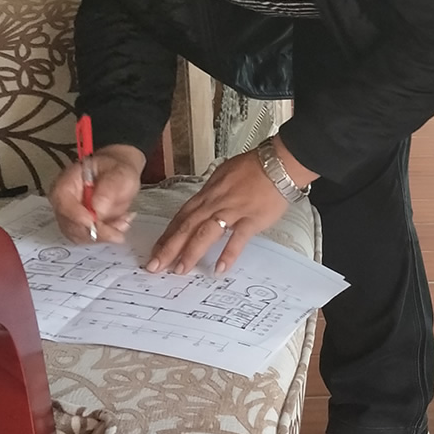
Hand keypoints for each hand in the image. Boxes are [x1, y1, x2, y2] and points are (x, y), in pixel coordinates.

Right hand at [49, 144, 144, 243]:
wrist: (120, 174)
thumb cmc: (117, 169)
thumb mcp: (120, 173)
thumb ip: (108, 189)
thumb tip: (97, 210)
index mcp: (66, 182)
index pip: (63, 203)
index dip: (76, 216)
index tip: (94, 222)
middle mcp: (63, 202)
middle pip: (70, 225)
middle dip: (96, 230)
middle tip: (120, 227)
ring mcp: (69, 217)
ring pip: (80, 236)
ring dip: (104, 234)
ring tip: (124, 220)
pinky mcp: (79, 227)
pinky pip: (89, 239)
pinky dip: (107, 235)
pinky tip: (120, 223)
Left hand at [146, 139, 315, 274]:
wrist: (278, 163)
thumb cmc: (254, 167)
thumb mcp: (224, 174)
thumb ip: (212, 193)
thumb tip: (201, 205)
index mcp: (208, 193)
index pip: (182, 216)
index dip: (167, 234)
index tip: (156, 251)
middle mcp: (216, 202)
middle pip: (187, 226)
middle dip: (169, 247)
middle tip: (155, 266)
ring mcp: (233, 211)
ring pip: (206, 232)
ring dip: (191, 252)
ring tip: (180, 270)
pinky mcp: (251, 219)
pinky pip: (237, 238)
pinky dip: (228, 254)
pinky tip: (219, 269)